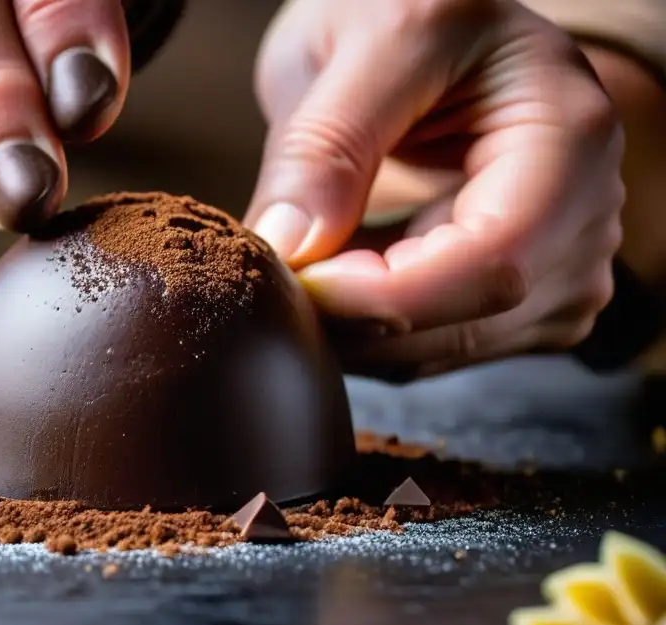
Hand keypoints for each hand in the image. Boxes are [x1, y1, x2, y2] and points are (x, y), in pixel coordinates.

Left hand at [246, 0, 624, 379]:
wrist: (441, 39)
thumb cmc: (416, 13)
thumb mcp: (369, 41)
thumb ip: (327, 144)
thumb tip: (287, 247)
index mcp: (568, 138)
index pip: (492, 262)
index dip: (386, 295)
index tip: (299, 282)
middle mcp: (584, 215)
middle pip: (468, 321)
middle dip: (358, 319)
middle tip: (280, 278)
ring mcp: (559, 268)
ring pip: (442, 350)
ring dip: (357, 329)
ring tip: (307, 264)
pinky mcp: (521, 302)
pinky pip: (433, 350)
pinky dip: (371, 331)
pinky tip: (340, 275)